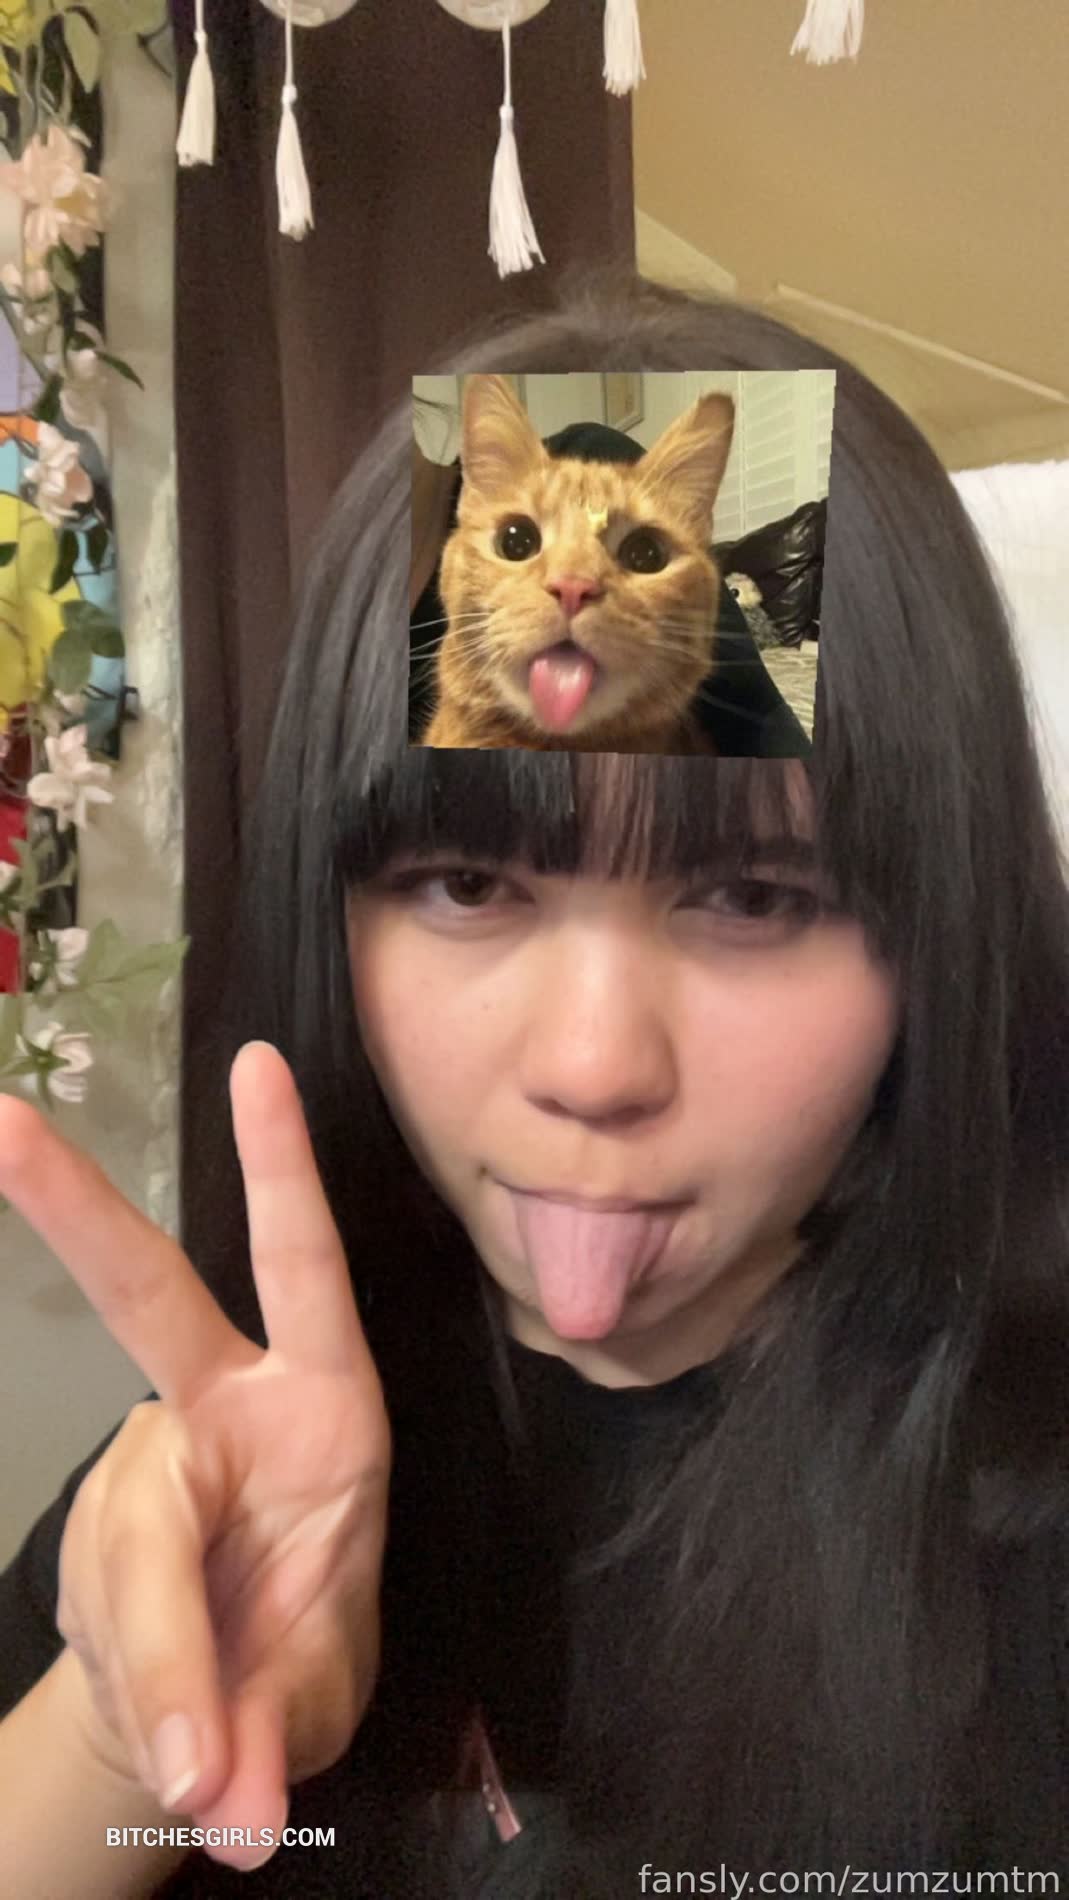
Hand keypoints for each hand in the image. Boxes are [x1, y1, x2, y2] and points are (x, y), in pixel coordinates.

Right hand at [0, 1041, 390, 1871]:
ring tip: (210, 1783)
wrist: (216, 1724)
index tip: (256, 1077)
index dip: (277, 1171)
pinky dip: (147, 1705)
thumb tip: (234, 1818)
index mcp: (326, 1399)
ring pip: (130, 1544)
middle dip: (72, 1210)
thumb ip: (279, 1732)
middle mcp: (222, 1408)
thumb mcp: (321, 1691)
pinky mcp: (96, 1542)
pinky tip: (178, 1770)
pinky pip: (108, 1620)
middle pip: (140, 1295)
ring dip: (166, 1668)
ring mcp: (142, 1471)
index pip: (299, 1268)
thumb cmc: (300, 1651)